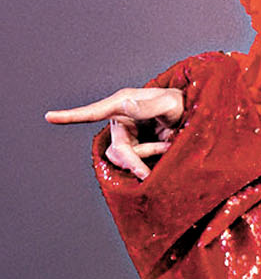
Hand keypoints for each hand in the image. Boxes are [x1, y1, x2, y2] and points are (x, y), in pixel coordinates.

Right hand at [46, 87, 184, 180]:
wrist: (193, 116)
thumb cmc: (182, 105)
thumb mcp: (171, 104)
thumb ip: (150, 106)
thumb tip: (125, 104)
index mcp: (123, 104)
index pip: (94, 112)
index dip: (71, 116)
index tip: (49, 117)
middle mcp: (121, 119)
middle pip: (116, 148)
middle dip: (134, 160)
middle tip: (147, 174)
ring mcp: (126, 134)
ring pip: (124, 157)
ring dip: (145, 156)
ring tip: (169, 145)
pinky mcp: (133, 146)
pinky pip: (133, 162)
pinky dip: (148, 161)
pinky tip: (166, 149)